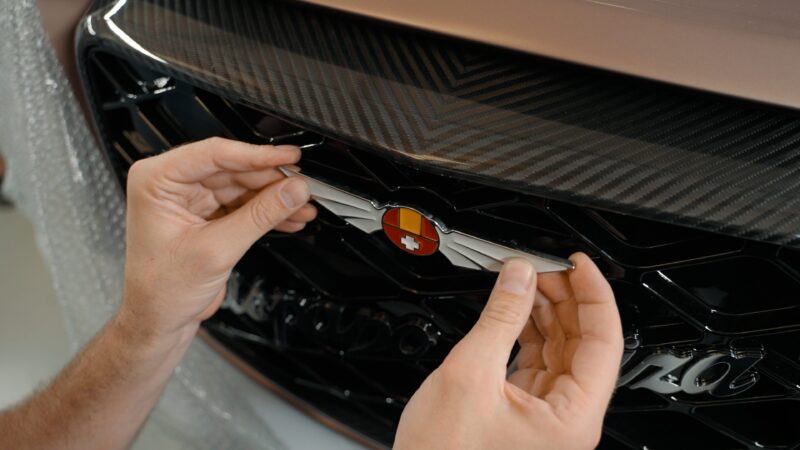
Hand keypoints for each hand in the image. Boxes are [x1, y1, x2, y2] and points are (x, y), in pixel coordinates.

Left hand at [119, 137, 315, 340]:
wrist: (158, 321)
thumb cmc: (160, 290)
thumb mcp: (216, 250)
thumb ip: (259, 216)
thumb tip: (292, 191)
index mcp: (156, 180)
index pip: (215, 154)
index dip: (257, 156)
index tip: (288, 158)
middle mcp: (171, 184)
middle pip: (233, 169)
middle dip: (271, 181)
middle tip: (303, 187)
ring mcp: (190, 199)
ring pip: (242, 186)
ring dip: (274, 198)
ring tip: (303, 205)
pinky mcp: (207, 215)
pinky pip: (243, 204)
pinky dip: (267, 212)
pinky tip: (291, 216)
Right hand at [394, 254, 622, 449]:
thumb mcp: (471, 372)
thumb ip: (500, 317)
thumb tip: (520, 275)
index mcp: (572, 420)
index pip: (602, 343)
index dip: (593, 296)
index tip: (579, 265)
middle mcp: (567, 421)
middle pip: (582, 344)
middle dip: (564, 299)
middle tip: (544, 266)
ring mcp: (545, 416)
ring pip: (559, 349)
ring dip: (543, 312)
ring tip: (526, 280)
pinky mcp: (523, 410)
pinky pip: (536, 360)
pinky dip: (526, 330)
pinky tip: (514, 308)